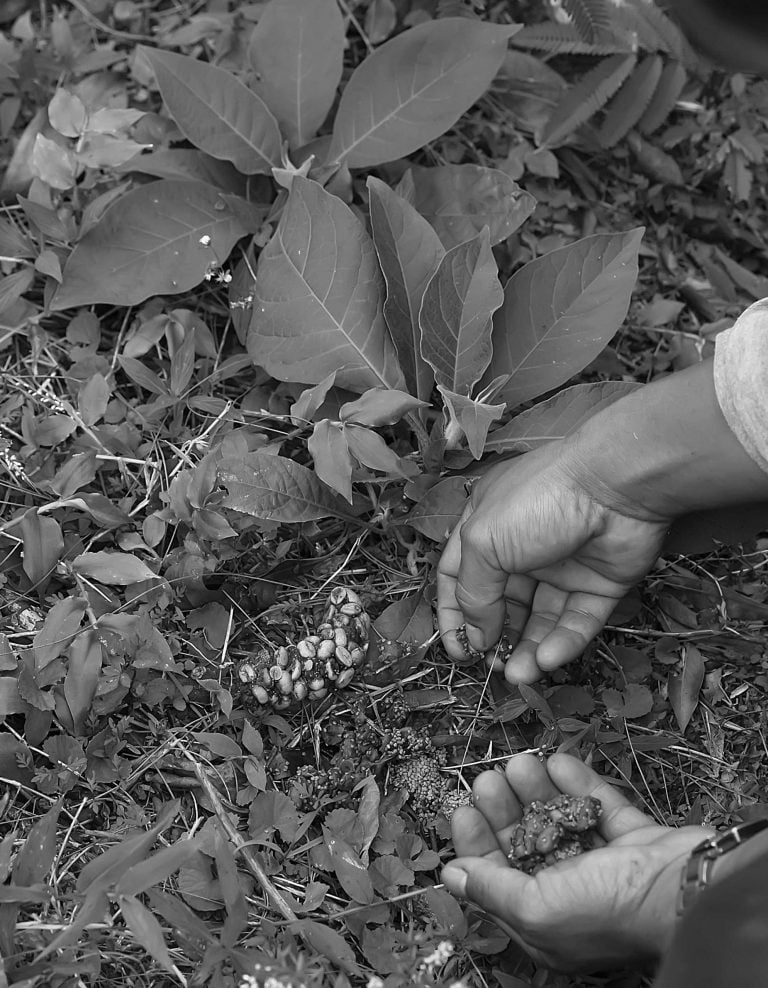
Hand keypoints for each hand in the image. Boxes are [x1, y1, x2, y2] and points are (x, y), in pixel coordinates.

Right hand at [437, 441, 669, 682]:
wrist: (616, 484)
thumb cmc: (539, 500)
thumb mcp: (483, 541)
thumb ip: (472, 592)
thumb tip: (474, 635)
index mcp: (487, 527)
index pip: (460, 577)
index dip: (454, 614)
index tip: (456, 649)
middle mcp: (522, 548)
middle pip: (502, 604)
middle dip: (495, 637)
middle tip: (492, 666)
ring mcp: (563, 567)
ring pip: (541, 619)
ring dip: (527, 649)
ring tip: (519, 675)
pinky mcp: (600, 584)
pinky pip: (577, 620)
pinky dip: (562, 643)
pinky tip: (547, 659)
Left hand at [441, 753, 710, 971]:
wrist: (686, 892)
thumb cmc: (609, 910)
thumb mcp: (536, 908)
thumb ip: (493, 889)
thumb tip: (454, 876)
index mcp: (546, 922)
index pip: (500, 879)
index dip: (478, 845)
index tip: (464, 810)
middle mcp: (573, 895)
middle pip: (528, 844)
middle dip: (505, 810)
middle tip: (489, 778)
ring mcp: (605, 865)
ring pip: (561, 820)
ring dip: (539, 791)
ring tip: (519, 763)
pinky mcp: (632, 838)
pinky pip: (599, 806)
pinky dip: (579, 784)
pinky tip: (560, 761)